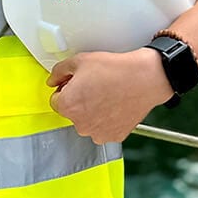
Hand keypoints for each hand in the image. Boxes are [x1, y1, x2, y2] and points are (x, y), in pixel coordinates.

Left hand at [47, 48, 172, 144]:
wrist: (145, 78)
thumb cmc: (115, 70)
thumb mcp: (80, 61)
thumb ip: (59, 72)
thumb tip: (53, 80)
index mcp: (68, 106)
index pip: (56, 100)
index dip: (67, 89)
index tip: (79, 83)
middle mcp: (80, 124)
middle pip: (72, 113)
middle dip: (79, 101)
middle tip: (95, 86)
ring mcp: (98, 133)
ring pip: (88, 122)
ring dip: (92, 112)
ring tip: (107, 95)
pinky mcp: (114, 136)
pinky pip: (104, 128)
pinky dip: (107, 119)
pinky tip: (115, 105)